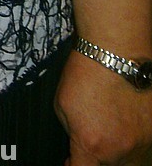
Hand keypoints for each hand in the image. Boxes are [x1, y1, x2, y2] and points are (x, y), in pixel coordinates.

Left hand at [55, 48, 151, 164]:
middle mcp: (120, 151)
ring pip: (130, 162)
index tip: (71, 162)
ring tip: (110, 128)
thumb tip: (78, 145)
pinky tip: (125, 123)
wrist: (117, 52)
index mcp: (91, 145)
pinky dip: (135, 141)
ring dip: (118, 153)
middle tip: (93, 141)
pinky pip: (145, 148)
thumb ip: (72, 133)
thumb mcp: (62, 104)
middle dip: (98, 158)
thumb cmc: (87, 73)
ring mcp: (143, 144)